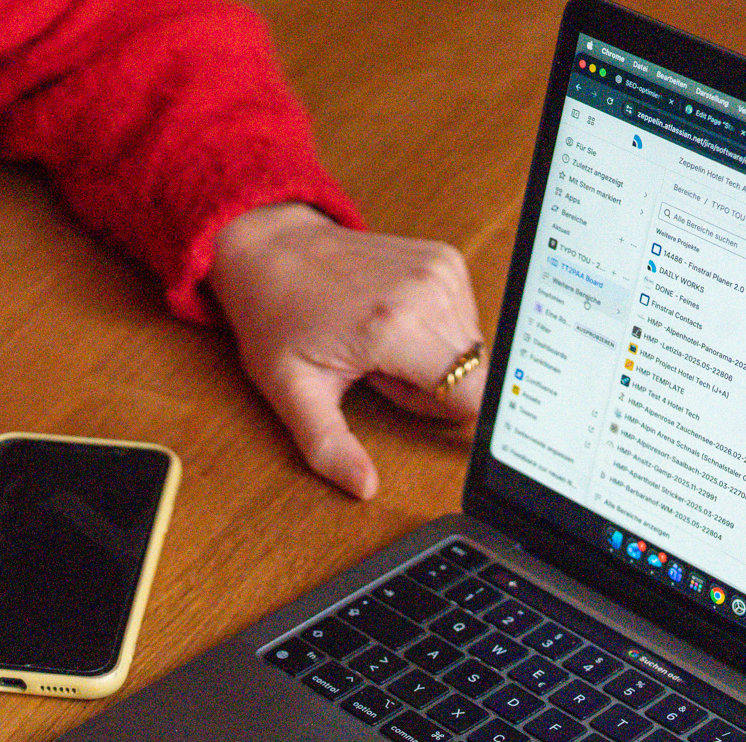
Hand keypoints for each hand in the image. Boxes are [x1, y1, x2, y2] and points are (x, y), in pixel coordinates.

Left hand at [207, 203, 484, 498]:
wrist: (272, 250)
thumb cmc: (276, 316)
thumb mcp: (292, 392)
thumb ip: (329, 447)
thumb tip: (364, 486)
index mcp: (397, 326)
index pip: (473, 396)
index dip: (440, 412)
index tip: (399, 397)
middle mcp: (430, 291)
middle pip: (472, 377)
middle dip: (430, 388)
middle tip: (374, 368)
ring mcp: (443, 270)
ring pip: (470, 352)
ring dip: (431, 360)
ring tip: (377, 342)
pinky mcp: (447, 261)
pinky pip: (464, 321)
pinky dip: (433, 332)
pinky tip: (390, 322)